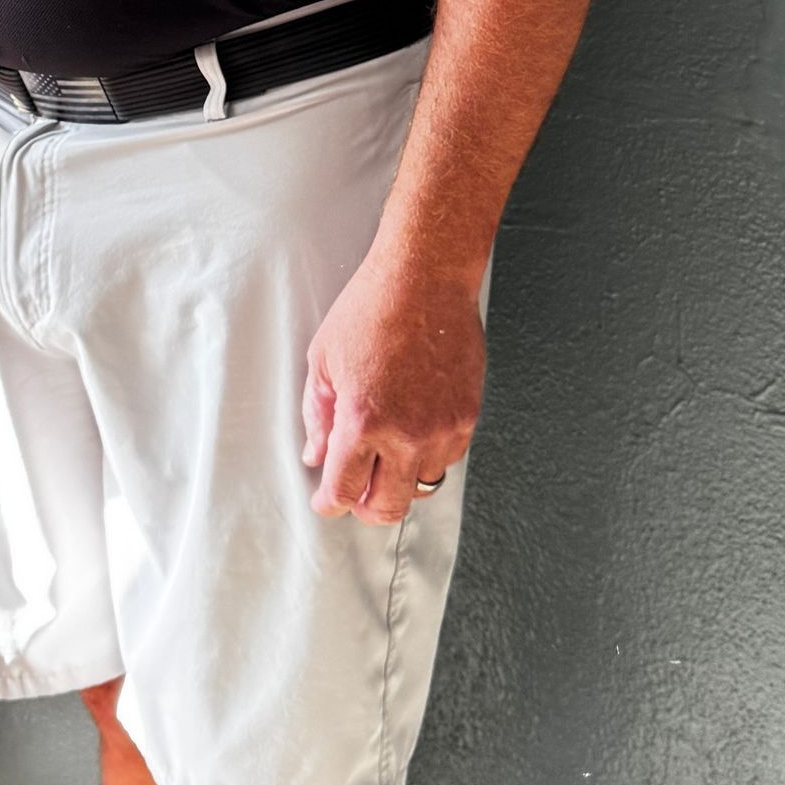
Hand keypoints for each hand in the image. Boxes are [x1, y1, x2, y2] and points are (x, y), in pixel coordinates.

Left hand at [301, 245, 484, 522]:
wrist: (426, 277)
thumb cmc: (372, 307)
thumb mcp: (325, 360)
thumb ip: (319, 416)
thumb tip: (316, 454)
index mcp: (364, 421)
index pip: (344, 491)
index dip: (330, 503)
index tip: (327, 501)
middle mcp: (407, 433)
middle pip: (388, 507)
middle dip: (365, 507)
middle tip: (354, 492)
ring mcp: (443, 427)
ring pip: (421, 485)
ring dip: (399, 479)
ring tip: (384, 454)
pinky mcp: (467, 414)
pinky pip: (448, 457)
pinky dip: (428, 456)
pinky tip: (412, 432)